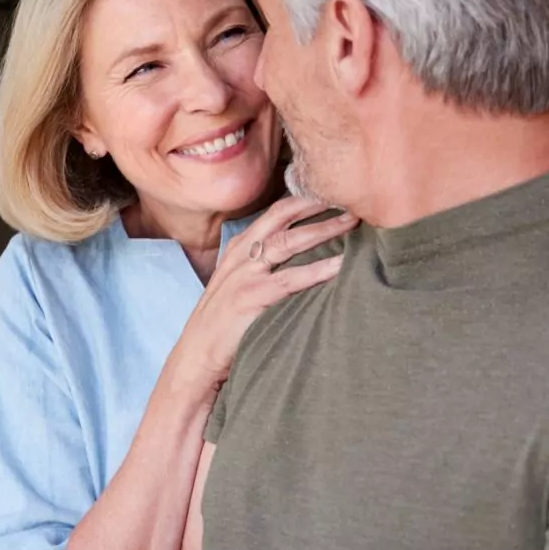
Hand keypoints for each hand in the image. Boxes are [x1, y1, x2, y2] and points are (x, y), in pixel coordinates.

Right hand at [173, 197, 353, 389]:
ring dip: (323, 229)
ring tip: (352, 222)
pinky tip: (340, 265)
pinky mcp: (250, 297)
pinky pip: (290, 279)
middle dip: (316, 204)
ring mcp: (244, 275)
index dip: (303, 199)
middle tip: (350, 197)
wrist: (196, 358)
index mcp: (239, 250)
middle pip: (281, 218)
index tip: (331, 190)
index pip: (274, 213)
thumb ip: (261, 269)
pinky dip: (318, 270)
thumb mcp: (237, 287)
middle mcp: (241, 256)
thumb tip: (298, 260)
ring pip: (288, 242)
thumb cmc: (223, 326)